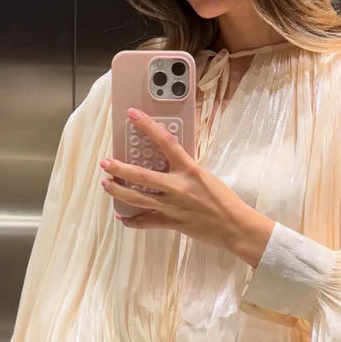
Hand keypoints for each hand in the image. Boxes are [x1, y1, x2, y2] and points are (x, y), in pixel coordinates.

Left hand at [99, 107, 271, 259]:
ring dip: (118, 191)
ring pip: (137, 199)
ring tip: (106, 184)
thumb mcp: (205, 176)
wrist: (235, 226)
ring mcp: (173, 206)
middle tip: (105, 162)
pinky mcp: (172, 223)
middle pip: (141, 176)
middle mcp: (178, 187)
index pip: (165, 142)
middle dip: (120, 168)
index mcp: (190, 170)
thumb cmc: (225, 200)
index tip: (133, 115)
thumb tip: (167, 161)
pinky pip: (146, 222)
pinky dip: (132, 221)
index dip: (147, 126)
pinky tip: (121, 217)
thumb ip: (185, 169)